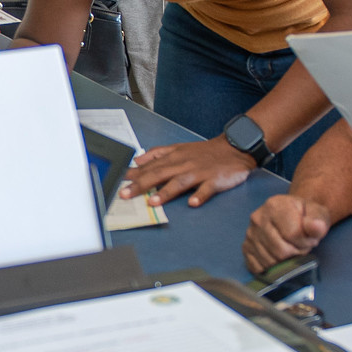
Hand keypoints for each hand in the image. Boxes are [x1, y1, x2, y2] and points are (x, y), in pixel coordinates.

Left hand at [123, 137, 256, 207]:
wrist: (234, 147)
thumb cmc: (204, 152)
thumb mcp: (179, 148)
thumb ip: (158, 154)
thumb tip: (138, 160)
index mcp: (174, 157)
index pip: (149, 167)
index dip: (133, 175)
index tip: (117, 181)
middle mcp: (183, 164)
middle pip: (160, 174)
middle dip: (141, 185)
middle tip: (126, 195)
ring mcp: (199, 172)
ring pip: (180, 182)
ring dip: (167, 192)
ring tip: (153, 201)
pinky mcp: (215, 179)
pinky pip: (207, 189)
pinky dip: (200, 196)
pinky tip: (193, 204)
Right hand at [244, 195, 334, 274]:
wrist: (293, 215)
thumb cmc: (306, 216)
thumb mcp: (318, 214)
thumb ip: (318, 221)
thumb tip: (316, 227)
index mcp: (274, 206)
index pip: (292, 234)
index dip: (305, 242)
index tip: (308, 238)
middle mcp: (257, 218)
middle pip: (280, 251)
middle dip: (296, 253)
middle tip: (300, 246)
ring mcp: (250, 234)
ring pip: (270, 262)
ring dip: (285, 262)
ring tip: (291, 249)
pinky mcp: (246, 248)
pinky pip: (259, 268)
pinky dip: (272, 268)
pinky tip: (279, 256)